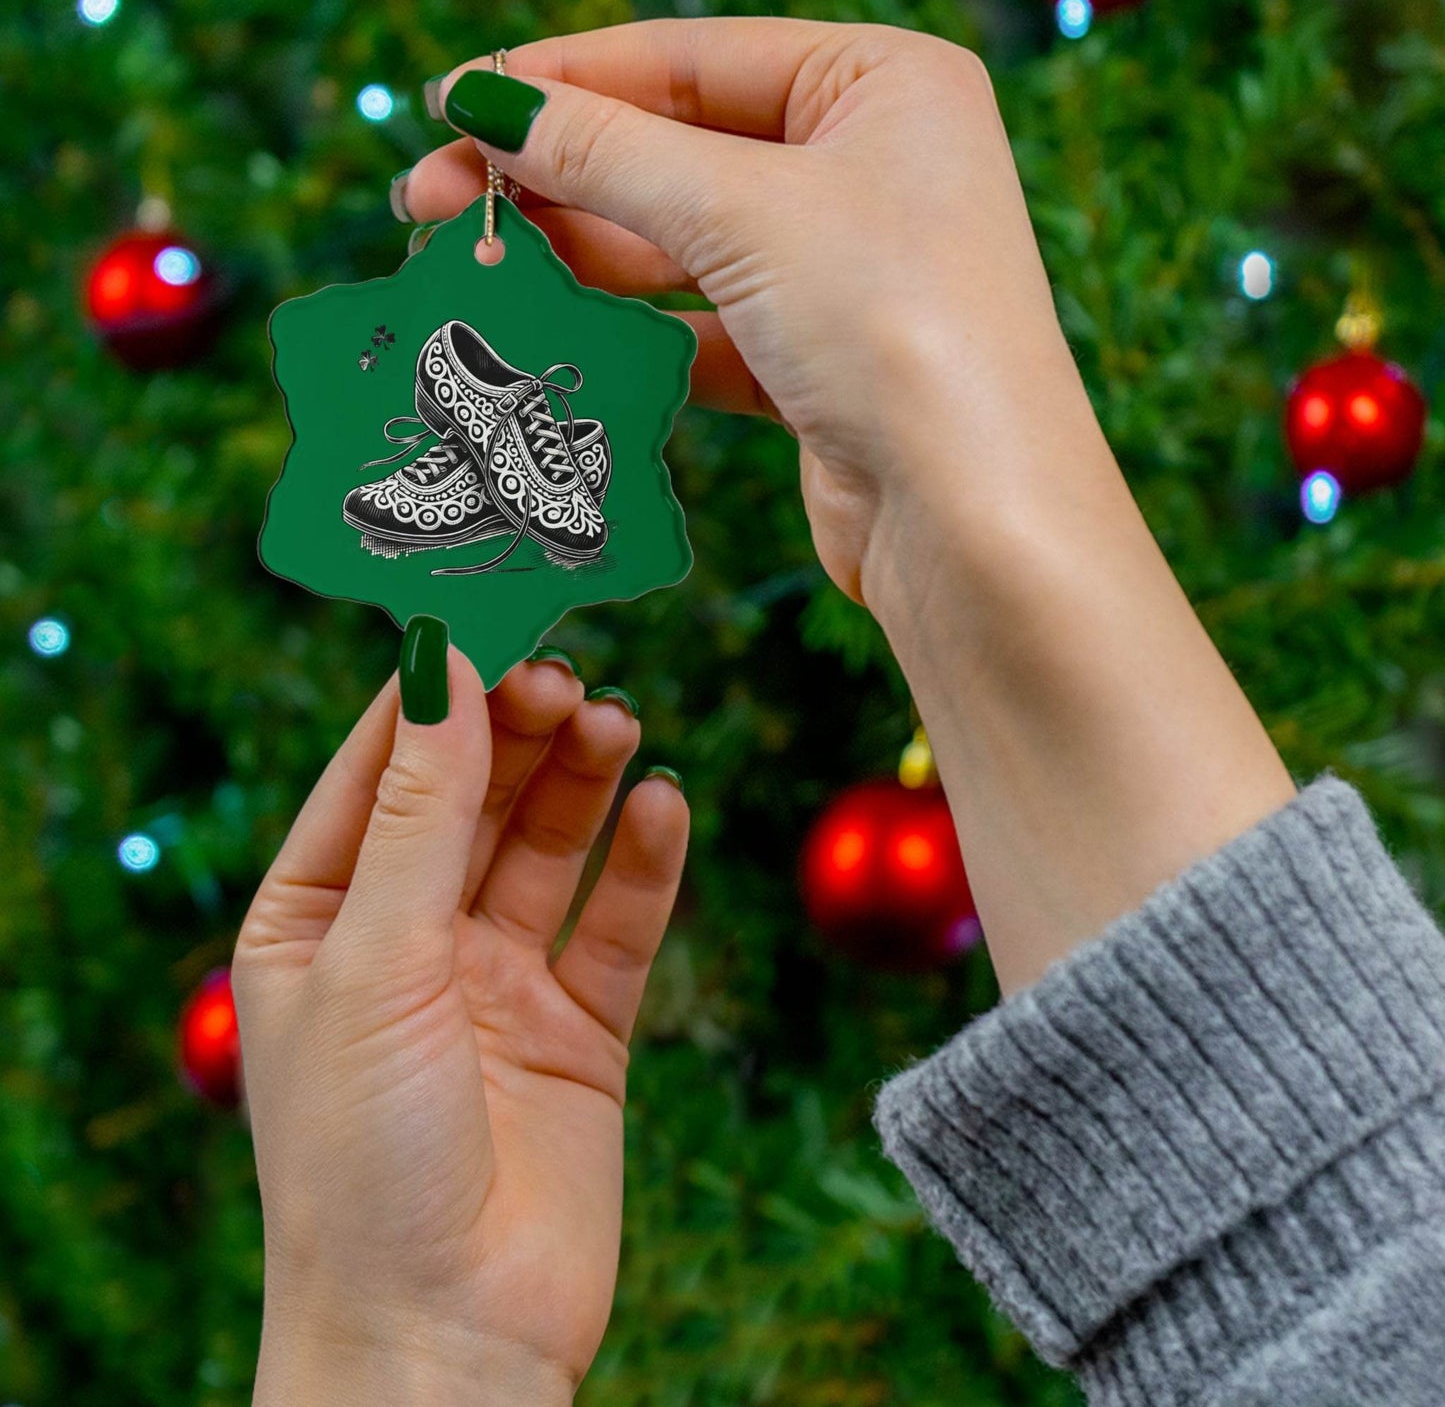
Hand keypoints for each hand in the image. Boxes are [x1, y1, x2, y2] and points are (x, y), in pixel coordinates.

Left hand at [234, 638, 686, 1404]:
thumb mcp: (376, 962)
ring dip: (583, 781)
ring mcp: (497, 983)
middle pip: (473, 798)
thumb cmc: (364, 1161)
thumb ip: (420, 813)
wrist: (446, 1340)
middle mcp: (408, 941)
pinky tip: (663, 805)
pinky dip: (643, 863)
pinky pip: (617, 924)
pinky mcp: (579, 1029)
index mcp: (319, 920)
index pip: (378, 771)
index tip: (491, 613)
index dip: (434, 692)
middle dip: (518, 730)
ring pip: (548, 847)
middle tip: (569, 672)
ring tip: (618, 722)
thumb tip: (442, 665)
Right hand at [403, 18, 1088, 603]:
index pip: (691, 59)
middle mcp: (870, 167)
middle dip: (554, 174)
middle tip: (430, 200)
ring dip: (580, 254)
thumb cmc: (895, 328)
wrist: (973, 521)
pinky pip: (703, 327)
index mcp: (883, 83)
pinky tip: (556, 331)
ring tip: (471, 263)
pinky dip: (633, 331)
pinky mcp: (818, 364)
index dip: (563, 80)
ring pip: (683, 244)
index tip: (452, 103)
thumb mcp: (743, 212)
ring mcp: (845, 271)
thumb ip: (608, 153)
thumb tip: (486, 104)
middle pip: (678, 151)